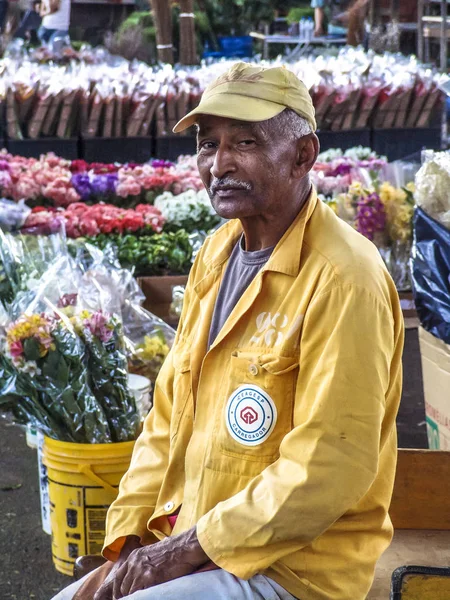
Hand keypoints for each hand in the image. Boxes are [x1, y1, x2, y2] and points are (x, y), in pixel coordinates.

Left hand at [94, 527, 210, 599]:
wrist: (186, 546)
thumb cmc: (175, 550)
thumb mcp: (153, 553)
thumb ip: (143, 563)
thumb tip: (141, 577)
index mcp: (134, 556)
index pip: (118, 578)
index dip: (116, 591)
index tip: (116, 598)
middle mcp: (134, 562)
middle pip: (121, 587)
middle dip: (123, 597)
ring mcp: (141, 570)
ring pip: (128, 592)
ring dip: (131, 597)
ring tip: (137, 598)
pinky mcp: (150, 577)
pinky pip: (139, 594)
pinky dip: (139, 598)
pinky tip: (146, 596)